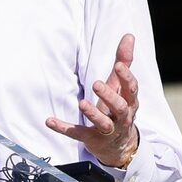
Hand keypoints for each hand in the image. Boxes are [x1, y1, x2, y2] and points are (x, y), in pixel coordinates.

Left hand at [46, 33, 141, 169]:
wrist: (118, 145)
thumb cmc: (118, 108)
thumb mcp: (121, 86)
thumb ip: (124, 61)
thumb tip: (129, 35)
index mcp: (130, 101)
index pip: (131, 89)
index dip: (126, 77)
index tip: (118, 65)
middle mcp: (122, 117)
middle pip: (120, 107)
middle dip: (109, 96)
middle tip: (96, 84)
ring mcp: (107, 130)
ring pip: (103, 124)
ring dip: (92, 114)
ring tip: (82, 103)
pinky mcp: (92, 140)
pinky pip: (78, 134)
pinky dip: (63, 128)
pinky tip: (49, 121)